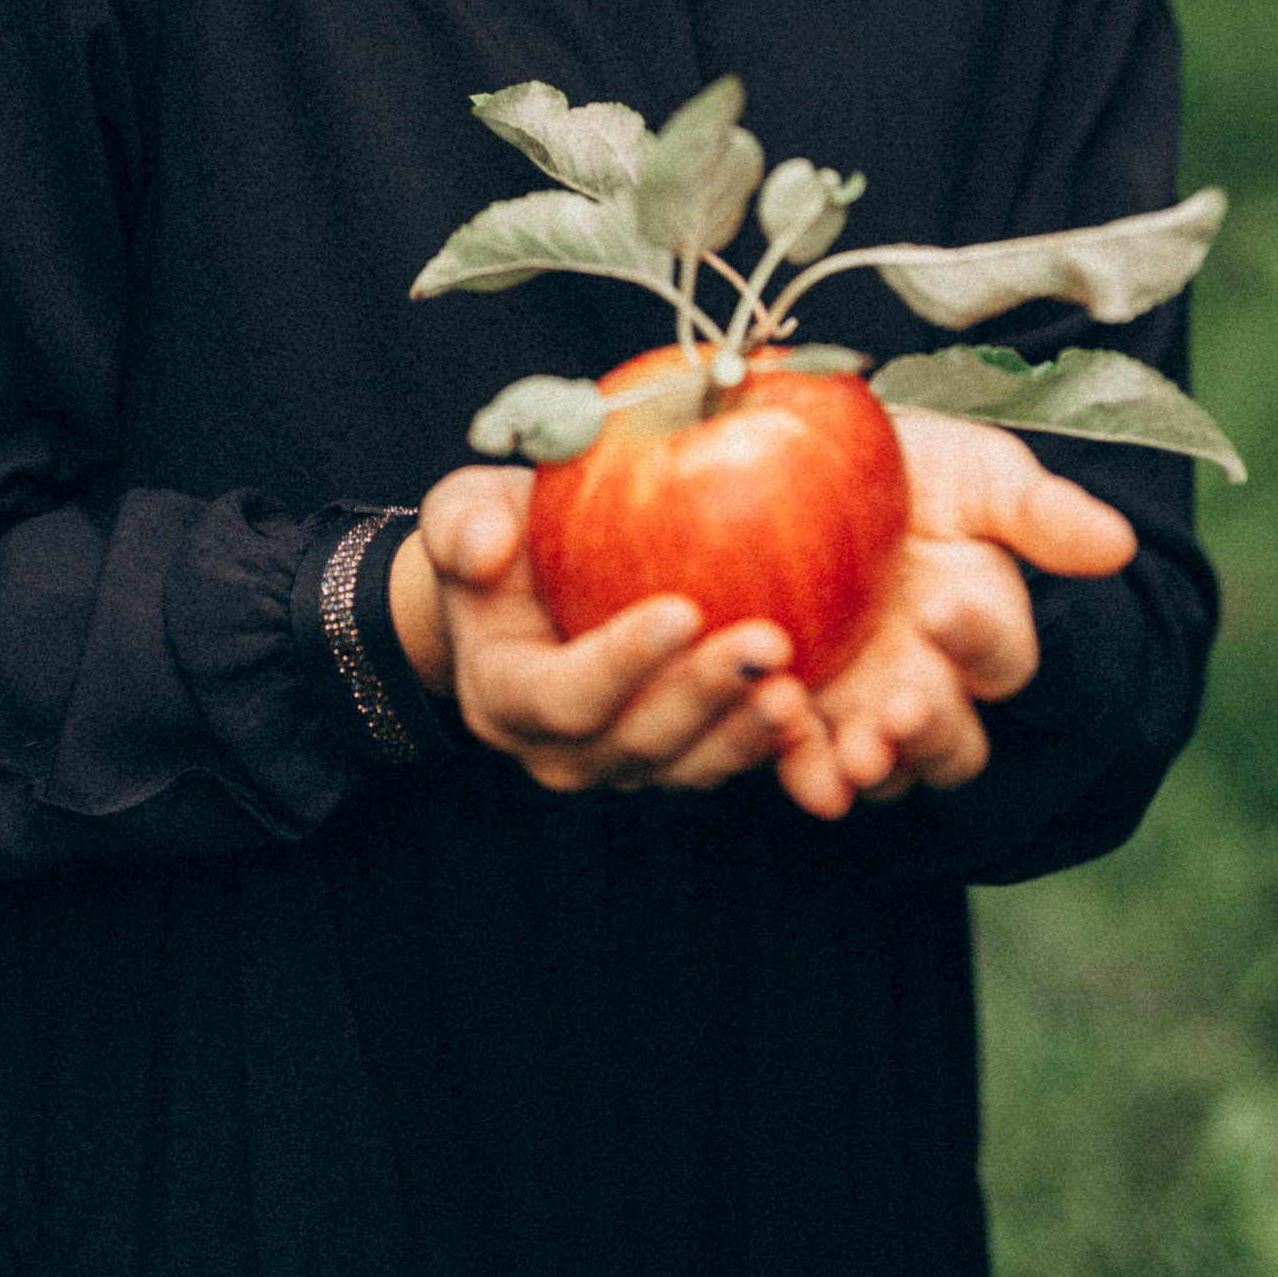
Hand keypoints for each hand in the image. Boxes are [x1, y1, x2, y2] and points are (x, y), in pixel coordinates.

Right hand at [391, 466, 792, 792]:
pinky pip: (722, 759)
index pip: (564, 695)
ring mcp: (619, 762)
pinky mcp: (672, 757)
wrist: (517, 590)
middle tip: (770, 642)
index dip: (623, 662)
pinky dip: (769, 741)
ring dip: (747, 733)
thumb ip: (462, 524)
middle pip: (636, 740)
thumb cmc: (495, 538)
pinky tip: (816, 701)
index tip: (684, 608)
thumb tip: (486, 545)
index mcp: (503, 697)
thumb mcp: (461, 511)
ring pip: (687, 765)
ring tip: (799, 689)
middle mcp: (558, 750)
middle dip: (705, 696)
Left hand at [749, 411, 1137, 821]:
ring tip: (841, 753)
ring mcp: (862, 708)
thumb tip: (1117, 542)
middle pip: (947, 743)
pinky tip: (771, 723)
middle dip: (925, 731)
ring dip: (856, 764)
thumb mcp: (979, 473)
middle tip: (898, 712)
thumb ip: (1039, 510)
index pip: (999, 655)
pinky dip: (785, 751)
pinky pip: (793, 750)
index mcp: (985, 632)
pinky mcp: (797, 709)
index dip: (975, 639)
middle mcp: (932, 688)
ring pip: (874, 766)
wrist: (822, 463)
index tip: (943, 609)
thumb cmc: (920, 471)